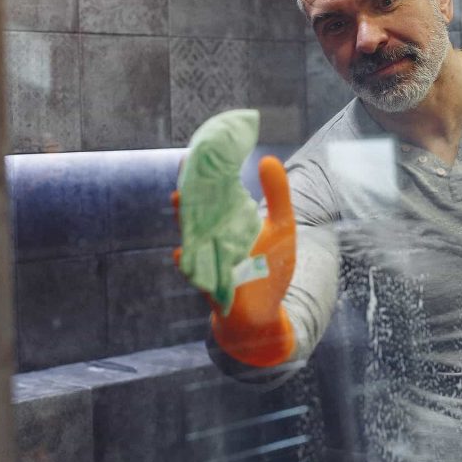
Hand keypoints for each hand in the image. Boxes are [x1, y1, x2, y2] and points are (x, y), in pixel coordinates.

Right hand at [172, 156, 296, 366]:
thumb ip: (278, 196)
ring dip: (185, 221)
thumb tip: (268, 158)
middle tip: (184, 167)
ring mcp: (211, 260)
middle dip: (192, 191)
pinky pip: (196, 274)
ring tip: (179, 200)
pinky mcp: (212, 286)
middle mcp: (215, 236)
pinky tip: (180, 252)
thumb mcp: (281, 227)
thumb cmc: (270, 268)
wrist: (265, 312)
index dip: (208, 173)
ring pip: (193, 237)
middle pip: (199, 211)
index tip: (201, 149)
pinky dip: (188, 264)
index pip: (215, 192)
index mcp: (230, 220)